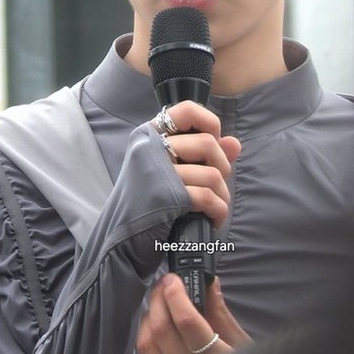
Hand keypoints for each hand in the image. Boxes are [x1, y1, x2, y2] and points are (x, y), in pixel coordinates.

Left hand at [137, 273, 251, 353]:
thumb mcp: (240, 344)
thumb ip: (221, 314)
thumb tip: (209, 282)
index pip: (187, 322)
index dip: (175, 295)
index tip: (173, 280)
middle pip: (161, 331)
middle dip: (158, 300)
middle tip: (163, 285)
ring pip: (146, 346)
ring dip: (148, 319)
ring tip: (158, 306)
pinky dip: (145, 339)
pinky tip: (154, 329)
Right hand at [151, 101, 240, 227]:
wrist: (119, 243)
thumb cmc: (147, 205)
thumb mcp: (169, 173)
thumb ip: (202, 155)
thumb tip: (234, 143)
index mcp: (147, 136)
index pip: (187, 110)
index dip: (210, 124)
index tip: (211, 147)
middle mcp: (148, 147)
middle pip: (208, 143)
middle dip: (222, 168)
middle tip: (214, 186)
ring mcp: (155, 171)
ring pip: (212, 174)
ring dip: (221, 196)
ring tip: (213, 208)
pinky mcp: (164, 197)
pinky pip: (208, 197)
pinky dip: (218, 211)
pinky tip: (212, 219)